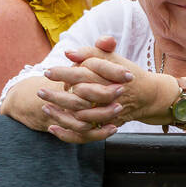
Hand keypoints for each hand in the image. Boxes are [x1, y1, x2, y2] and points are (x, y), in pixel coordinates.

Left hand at [41, 36, 160, 130]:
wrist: (146, 95)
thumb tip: (68, 53)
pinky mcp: (106, 127)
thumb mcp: (112, 58)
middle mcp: (108, 97)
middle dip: (57, 95)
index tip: (47, 72)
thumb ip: (91, 51)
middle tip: (40, 91)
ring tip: (45, 107)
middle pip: (79, 98)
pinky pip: (85, 135)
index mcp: (108, 78)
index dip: (63, 73)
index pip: (82, 75)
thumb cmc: (124, 73)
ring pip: (81, 119)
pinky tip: (52, 128)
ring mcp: (108, 114)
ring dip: (60, 114)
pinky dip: (67, 134)